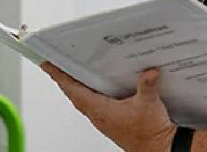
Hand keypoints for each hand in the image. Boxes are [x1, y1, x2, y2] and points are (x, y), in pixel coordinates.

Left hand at [43, 63, 176, 151]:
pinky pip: (93, 103)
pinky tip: (96, 85)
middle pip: (74, 93)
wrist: (159, 149)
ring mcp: (103, 118)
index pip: (73, 89)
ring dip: (74, 86)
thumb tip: (149, 72)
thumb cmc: (150, 134)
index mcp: (100, 110)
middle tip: (53, 64)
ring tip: (68, 71)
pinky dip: (89, 92)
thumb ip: (147, 85)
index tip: (47, 65)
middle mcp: (98, 115)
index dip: (58, 75)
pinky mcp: (111, 120)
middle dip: (63, 78)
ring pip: (82, 99)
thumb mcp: (149, 104)